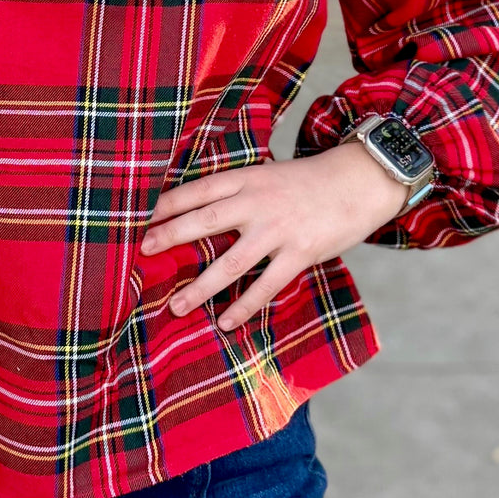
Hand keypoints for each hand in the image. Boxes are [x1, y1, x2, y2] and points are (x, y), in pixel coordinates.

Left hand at [140, 143, 409, 330]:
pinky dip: (244, 306)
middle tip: (142, 251)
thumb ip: (237, 193)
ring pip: (231, 262)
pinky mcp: (300, 253)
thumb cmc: (306, 182)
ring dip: (200, 287)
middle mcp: (258, 202)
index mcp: (247, 178)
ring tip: (175, 305)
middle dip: (171, 236)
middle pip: (205, 220)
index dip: (168, 203)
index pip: (199, 189)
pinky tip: (226, 322)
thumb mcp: (267, 176)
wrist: (358, 181)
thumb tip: (198, 214)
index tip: (140, 216)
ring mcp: (279, 229)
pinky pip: (266, 285)